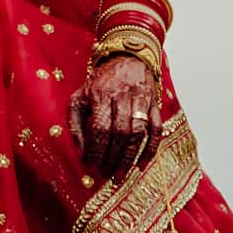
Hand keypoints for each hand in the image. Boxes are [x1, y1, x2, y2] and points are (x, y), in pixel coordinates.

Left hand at [70, 54, 161, 177]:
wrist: (126, 57)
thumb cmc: (99, 82)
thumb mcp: (79, 96)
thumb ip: (75, 123)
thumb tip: (81, 151)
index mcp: (100, 94)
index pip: (100, 127)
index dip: (96, 149)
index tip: (90, 164)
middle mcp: (122, 96)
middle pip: (120, 133)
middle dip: (112, 158)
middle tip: (105, 174)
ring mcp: (141, 100)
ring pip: (138, 133)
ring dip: (129, 158)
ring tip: (120, 175)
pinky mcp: (154, 104)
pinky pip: (156, 129)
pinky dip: (151, 149)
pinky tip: (141, 164)